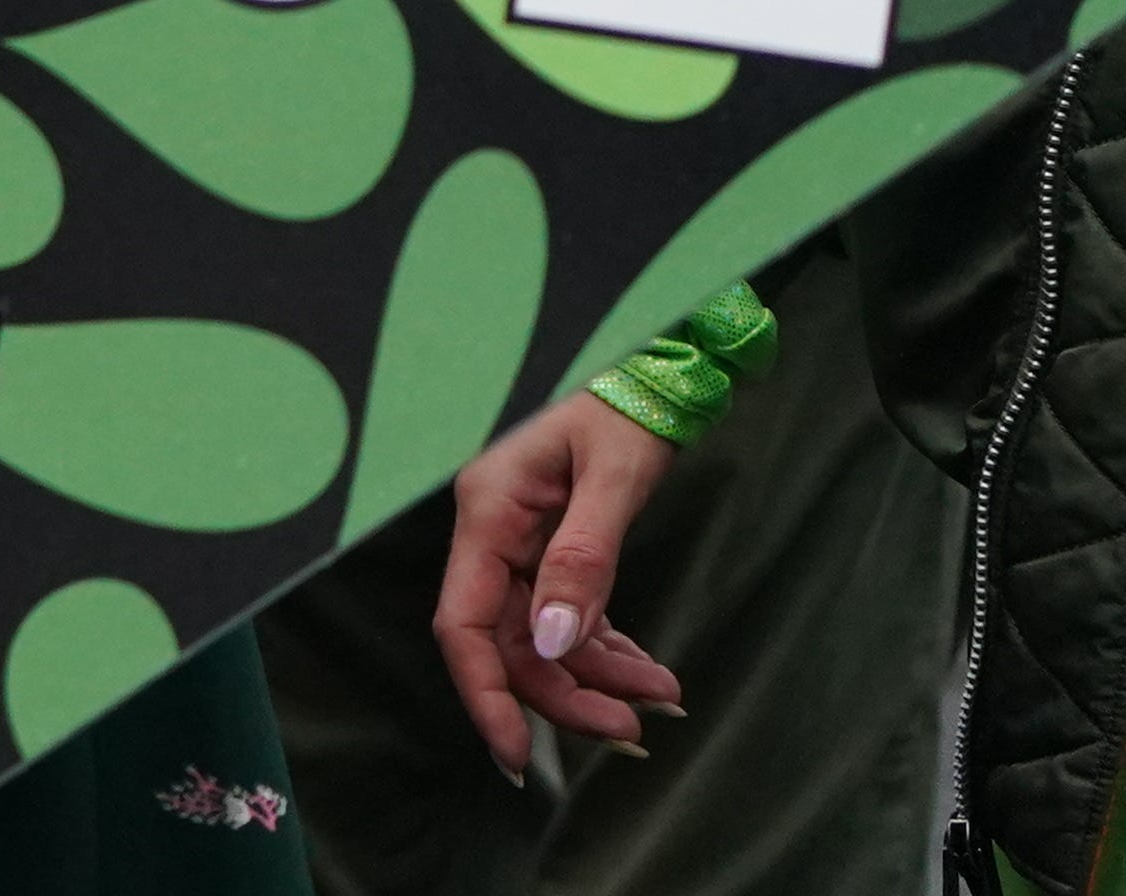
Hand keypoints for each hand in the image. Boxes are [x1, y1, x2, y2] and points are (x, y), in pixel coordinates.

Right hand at [434, 388, 689, 771]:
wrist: (653, 367)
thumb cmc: (625, 406)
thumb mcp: (613, 477)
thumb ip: (583, 560)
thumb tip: (552, 644)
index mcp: (489, 512)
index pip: (462, 624)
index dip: (484, 695)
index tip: (516, 757)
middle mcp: (495, 534)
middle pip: (507, 644)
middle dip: (564, 696)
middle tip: (633, 732)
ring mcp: (522, 544)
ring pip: (542, 641)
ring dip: (596, 679)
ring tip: (664, 699)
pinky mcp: (555, 550)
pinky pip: (569, 621)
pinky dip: (608, 654)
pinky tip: (649, 673)